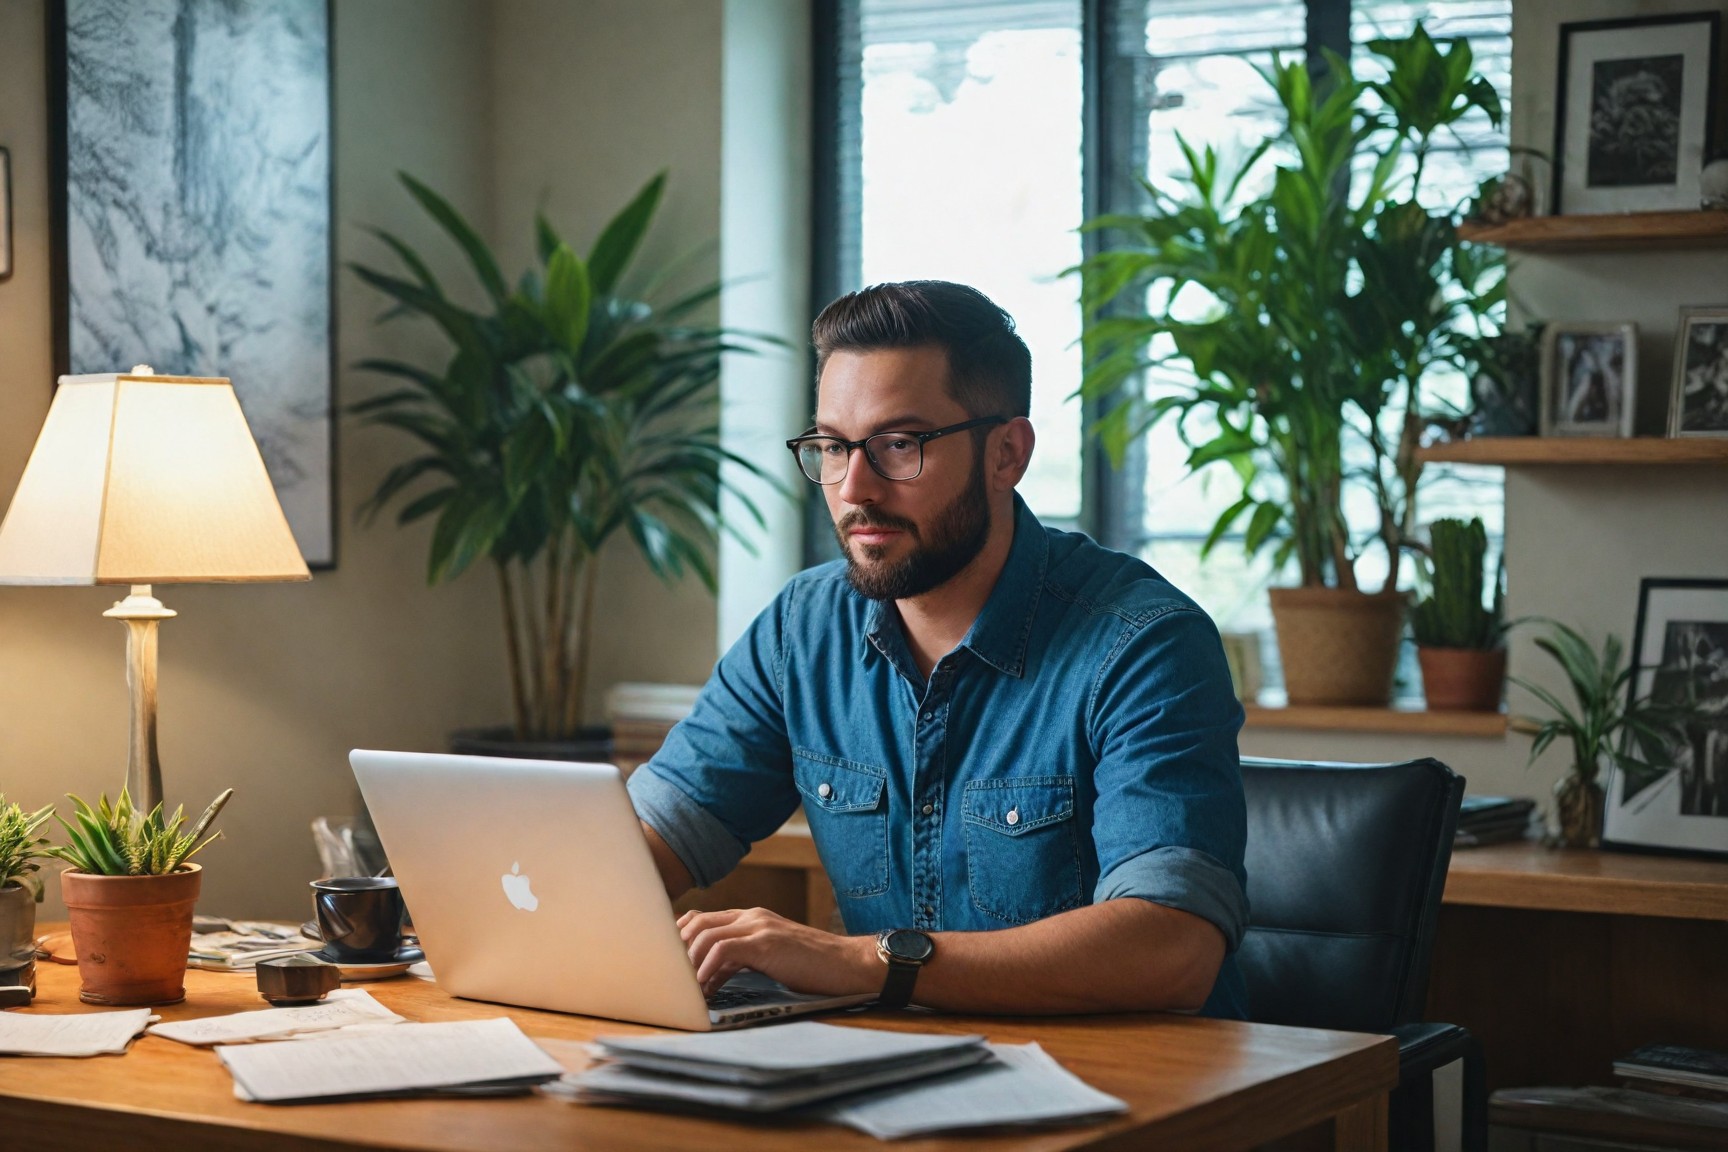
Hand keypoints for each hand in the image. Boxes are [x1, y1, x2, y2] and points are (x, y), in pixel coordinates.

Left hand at [677, 907, 879, 998]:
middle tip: (666, 978)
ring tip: (681, 989)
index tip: (667, 964)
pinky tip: (703, 990)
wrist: (850, 964)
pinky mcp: (766, 942)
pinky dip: (707, 970)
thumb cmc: (813, 967)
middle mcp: (751, 916)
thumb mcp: (771, 958)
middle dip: (675, 949)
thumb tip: (707, 979)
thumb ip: (740, 960)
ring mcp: (759, 926)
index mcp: (751, 918)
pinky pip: (723, 950)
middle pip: (696, 922)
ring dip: (688, 963)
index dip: (678, 939)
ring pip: (704, 934)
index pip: (701, 918)